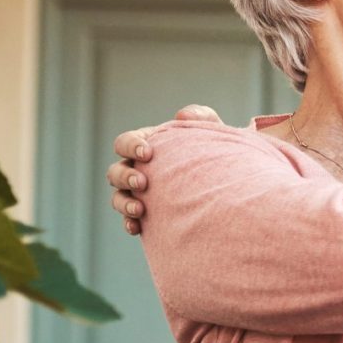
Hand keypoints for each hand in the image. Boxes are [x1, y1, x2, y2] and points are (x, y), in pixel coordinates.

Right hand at [106, 104, 222, 233]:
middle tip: (142, 182)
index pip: (125, 142)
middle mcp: (137, 169)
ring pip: (118, 198)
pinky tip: (137, 227)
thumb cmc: (214, 149)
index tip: (147, 153)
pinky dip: (129, 223)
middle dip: (125, 176)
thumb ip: (200, 116)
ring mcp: (139, 194)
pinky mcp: (147, 215)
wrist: (227, 182)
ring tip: (140, 209)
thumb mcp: (211, 131)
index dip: (130, 146)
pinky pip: (129, 220)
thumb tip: (182, 115)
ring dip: (124, 203)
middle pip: (115, 172)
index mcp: (146, 145)